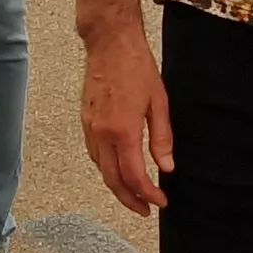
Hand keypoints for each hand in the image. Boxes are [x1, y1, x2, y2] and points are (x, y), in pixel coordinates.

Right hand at [79, 33, 170, 213]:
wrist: (110, 43)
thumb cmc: (137, 66)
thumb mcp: (159, 102)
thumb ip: (162, 138)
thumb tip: (167, 167)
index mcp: (124, 130)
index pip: (135, 176)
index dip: (148, 194)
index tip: (160, 202)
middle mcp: (103, 133)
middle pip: (113, 180)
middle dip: (130, 200)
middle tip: (146, 209)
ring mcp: (90, 127)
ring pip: (100, 169)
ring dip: (117, 186)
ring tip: (134, 194)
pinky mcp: (85, 120)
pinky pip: (94, 154)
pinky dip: (106, 168)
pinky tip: (118, 169)